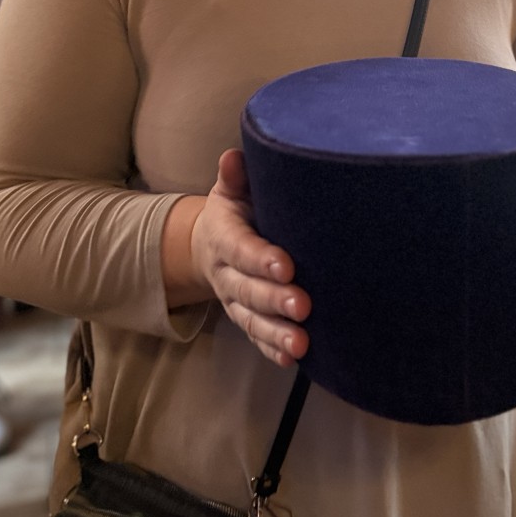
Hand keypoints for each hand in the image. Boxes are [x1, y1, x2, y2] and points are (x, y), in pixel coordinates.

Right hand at [190, 149, 311, 367]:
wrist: (212, 244)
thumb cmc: (236, 210)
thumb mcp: (231, 190)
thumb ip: (235, 176)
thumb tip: (233, 157)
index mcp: (223, 236)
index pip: (240, 248)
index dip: (260, 258)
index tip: (286, 265)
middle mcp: (226, 273)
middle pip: (247, 290)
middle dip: (274, 300)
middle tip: (302, 305)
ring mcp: (235, 300)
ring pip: (252, 320)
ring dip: (276, 334)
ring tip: (301, 344)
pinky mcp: (247, 319)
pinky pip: (258, 338)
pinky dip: (273, 350)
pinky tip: (295, 358)